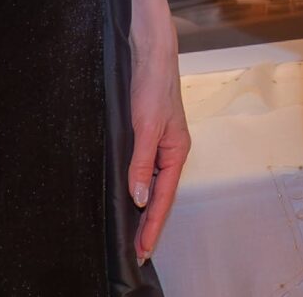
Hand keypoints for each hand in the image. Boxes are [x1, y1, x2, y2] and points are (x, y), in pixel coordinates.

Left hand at [124, 11, 187, 260]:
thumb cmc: (152, 84)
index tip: (143, 250)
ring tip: (130, 233)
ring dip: (142, 208)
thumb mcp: (146, 126)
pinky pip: (142, 168)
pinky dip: (136, 187)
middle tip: (136, 251)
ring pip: (150, 183)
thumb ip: (142, 164)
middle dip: (149, 223)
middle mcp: (169, 150)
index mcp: (177, 151)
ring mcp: (158, 142)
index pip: (164, 198)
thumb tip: (140, 198)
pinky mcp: (145, 134)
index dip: (153, 225)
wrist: (148, 50)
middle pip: (160, 194)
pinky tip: (126, 196)